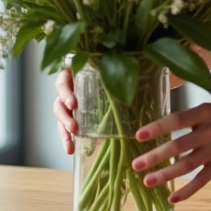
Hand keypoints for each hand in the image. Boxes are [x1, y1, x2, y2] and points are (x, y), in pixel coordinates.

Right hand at [54, 66, 189, 154]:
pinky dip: (67, 139)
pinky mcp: (78, 117)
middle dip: (64, 113)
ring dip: (63, 127)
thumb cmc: (133, 71)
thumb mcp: (131, 66)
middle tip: (75, 125)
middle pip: (58, 97)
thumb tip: (152, 60)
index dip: (65, 89)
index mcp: (82, 69)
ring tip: (72, 139)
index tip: (74, 103)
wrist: (140, 83)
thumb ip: (135, 63)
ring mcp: (74, 102)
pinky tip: (71, 150)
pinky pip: (67, 128)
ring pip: (60, 114)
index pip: (64, 77)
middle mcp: (74, 84)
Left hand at [131, 99, 210, 202]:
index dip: (157, 127)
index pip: (177, 119)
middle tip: (136, 164)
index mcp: (206, 111)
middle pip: (179, 146)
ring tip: (148, 181)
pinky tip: (173, 197)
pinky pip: (203, 179)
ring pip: (187, 165)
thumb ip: (189, 118)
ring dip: (166, 175)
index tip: (138, 135)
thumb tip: (159, 129)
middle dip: (155, 157)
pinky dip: (188, 190)